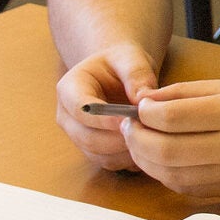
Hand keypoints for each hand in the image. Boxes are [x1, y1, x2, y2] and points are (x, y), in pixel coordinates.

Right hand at [56, 43, 160, 172]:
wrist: (119, 72)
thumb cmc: (122, 62)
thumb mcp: (131, 58)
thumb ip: (137, 74)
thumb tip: (144, 99)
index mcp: (70, 88)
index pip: (80, 109)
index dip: (103, 118)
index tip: (129, 119)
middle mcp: (68, 116)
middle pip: (86, 137)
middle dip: (117, 138)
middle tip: (146, 133)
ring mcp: (78, 135)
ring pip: (97, 153)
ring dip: (124, 151)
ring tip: (151, 138)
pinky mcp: (93, 149)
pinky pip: (108, 162)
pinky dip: (128, 159)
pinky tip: (148, 147)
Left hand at [125, 80, 219, 198]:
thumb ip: (192, 92)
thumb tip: (150, 100)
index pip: (172, 117)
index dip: (146, 112)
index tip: (139, 107)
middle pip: (165, 150)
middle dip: (137, 138)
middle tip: (130, 126)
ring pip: (171, 174)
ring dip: (145, 160)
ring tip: (141, 144)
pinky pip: (188, 188)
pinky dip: (166, 176)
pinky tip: (162, 162)